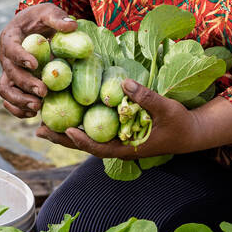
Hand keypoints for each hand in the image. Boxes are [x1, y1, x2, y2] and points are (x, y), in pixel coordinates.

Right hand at [0, 3, 78, 118]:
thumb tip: (72, 26)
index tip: (34, 64)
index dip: (20, 57)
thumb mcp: (49, 12)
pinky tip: (34, 113)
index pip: (10, 49)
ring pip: (5, 90)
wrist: (34, 27)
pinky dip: (18, 109)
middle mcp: (5, 57)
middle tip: (44, 92)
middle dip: (26, 84)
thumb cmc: (41, 18)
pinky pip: (10, 100)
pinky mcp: (15, 83)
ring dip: (20, 100)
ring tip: (38, 107)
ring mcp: (9, 72)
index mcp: (10, 38)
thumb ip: (58, 18)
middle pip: (9, 74)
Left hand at [35, 82, 185, 158]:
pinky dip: (80, 124)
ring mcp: (118, 141)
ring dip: (66, 132)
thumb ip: (146, 98)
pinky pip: (95, 129)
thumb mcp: (166, 108)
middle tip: (39, 129)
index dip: (83, 142)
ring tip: (43, 124)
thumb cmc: (180, 123)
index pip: (100, 148)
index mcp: (128, 148)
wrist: (192, 132)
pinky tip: (67, 114)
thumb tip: (123, 84)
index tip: (68, 132)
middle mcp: (119, 147)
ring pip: (87, 138)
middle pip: (86, 145)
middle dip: (63, 138)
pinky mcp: (119, 133)